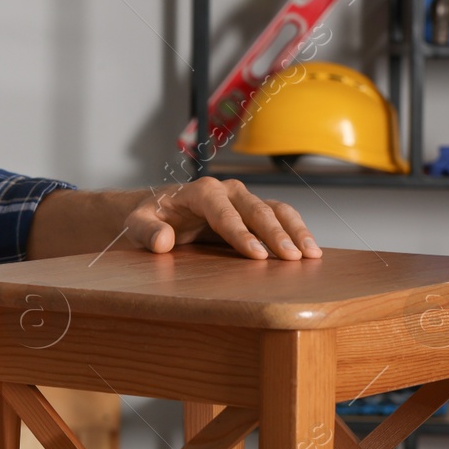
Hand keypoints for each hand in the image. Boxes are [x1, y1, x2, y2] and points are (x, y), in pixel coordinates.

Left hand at [124, 177, 320, 260]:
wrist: (159, 208)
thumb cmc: (149, 216)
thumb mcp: (137, 224)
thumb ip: (146, 231)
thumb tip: (162, 241)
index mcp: (200, 191)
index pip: (223, 212)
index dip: (240, 233)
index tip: (256, 255)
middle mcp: (226, 190)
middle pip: (256, 209)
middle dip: (275, 234)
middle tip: (292, 258)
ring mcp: (243, 199)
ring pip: (275, 210)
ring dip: (294, 230)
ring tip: (311, 255)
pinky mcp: (253, 211)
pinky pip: (280, 216)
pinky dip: (296, 230)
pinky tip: (309, 250)